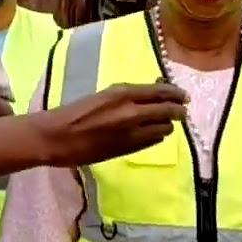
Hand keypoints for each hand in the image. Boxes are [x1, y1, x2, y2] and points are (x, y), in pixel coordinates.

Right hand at [32, 82, 188, 166]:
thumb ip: (127, 96)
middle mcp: (132, 112)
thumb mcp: (104, 96)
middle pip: (168, 112)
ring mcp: (131, 133)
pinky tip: (152, 134)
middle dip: (178, 111)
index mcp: (123, 93)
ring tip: (164, 123)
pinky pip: (152, 142)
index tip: (184, 96)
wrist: (57, 137)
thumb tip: (150, 97)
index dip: (176, 94)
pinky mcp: (128, 150)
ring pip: (163, 129)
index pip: (161, 92)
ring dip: (167, 125)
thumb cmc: (75, 112)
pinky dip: (156, 136)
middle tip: (182, 111)